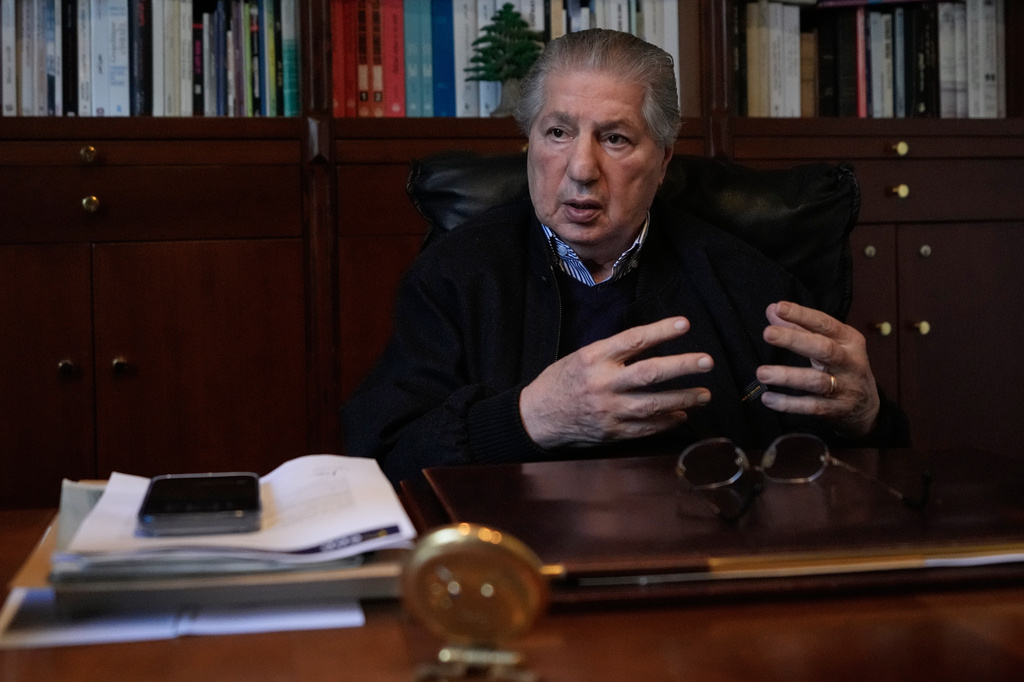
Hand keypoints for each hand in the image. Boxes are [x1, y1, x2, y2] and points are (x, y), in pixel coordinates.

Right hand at [519, 317, 713, 448]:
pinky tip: (682, 415)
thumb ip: (613, 352)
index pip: (634, 340)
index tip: (685, 324)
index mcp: (594, 358)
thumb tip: (651, 344)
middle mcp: (603, 383)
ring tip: (705, 394)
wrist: (538, 416)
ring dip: (683, 399)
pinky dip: (666, 422)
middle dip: (682, 366)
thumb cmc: (562, 381)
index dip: (661, 331)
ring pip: (654, 405)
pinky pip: (645, 428)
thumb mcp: (582, 356)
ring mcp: (608, 410)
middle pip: (650, 373)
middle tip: (707, 362)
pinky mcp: (611, 432)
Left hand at [756, 301, 879, 436]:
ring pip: (815, 381)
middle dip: (794, 340)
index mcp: (849, 340)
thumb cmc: (842, 366)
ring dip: (787, 376)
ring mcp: (844, 387)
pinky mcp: (835, 410)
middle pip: (823, 349)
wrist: (867, 406)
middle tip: (767, 333)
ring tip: (761, 373)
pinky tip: (768, 398)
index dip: (802, 315)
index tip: (780, 307)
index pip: (825, 324)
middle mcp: (849, 362)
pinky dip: (788, 403)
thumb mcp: (829, 343)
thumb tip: (772, 310)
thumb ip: (800, 327)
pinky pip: (810, 407)